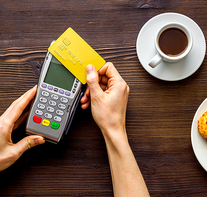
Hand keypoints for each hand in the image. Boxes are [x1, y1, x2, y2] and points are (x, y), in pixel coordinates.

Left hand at [0, 86, 44, 196]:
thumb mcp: (14, 153)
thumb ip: (28, 144)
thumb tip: (39, 138)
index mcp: (4, 126)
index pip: (18, 107)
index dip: (27, 97)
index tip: (34, 90)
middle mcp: (0, 123)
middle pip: (15, 105)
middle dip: (26, 96)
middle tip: (35, 90)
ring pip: (13, 109)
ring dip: (23, 103)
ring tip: (32, 99)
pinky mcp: (0, 128)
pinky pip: (12, 116)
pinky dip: (20, 112)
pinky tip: (25, 112)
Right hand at [80, 63, 148, 196]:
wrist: (112, 131)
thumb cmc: (109, 117)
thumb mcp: (96, 96)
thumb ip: (92, 80)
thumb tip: (90, 68)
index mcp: (119, 84)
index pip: (108, 67)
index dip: (97, 70)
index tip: (89, 75)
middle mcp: (120, 87)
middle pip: (103, 76)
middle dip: (92, 84)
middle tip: (87, 91)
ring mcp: (117, 93)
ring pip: (101, 85)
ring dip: (92, 91)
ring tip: (86, 99)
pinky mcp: (114, 98)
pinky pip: (103, 92)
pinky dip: (95, 96)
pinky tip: (89, 103)